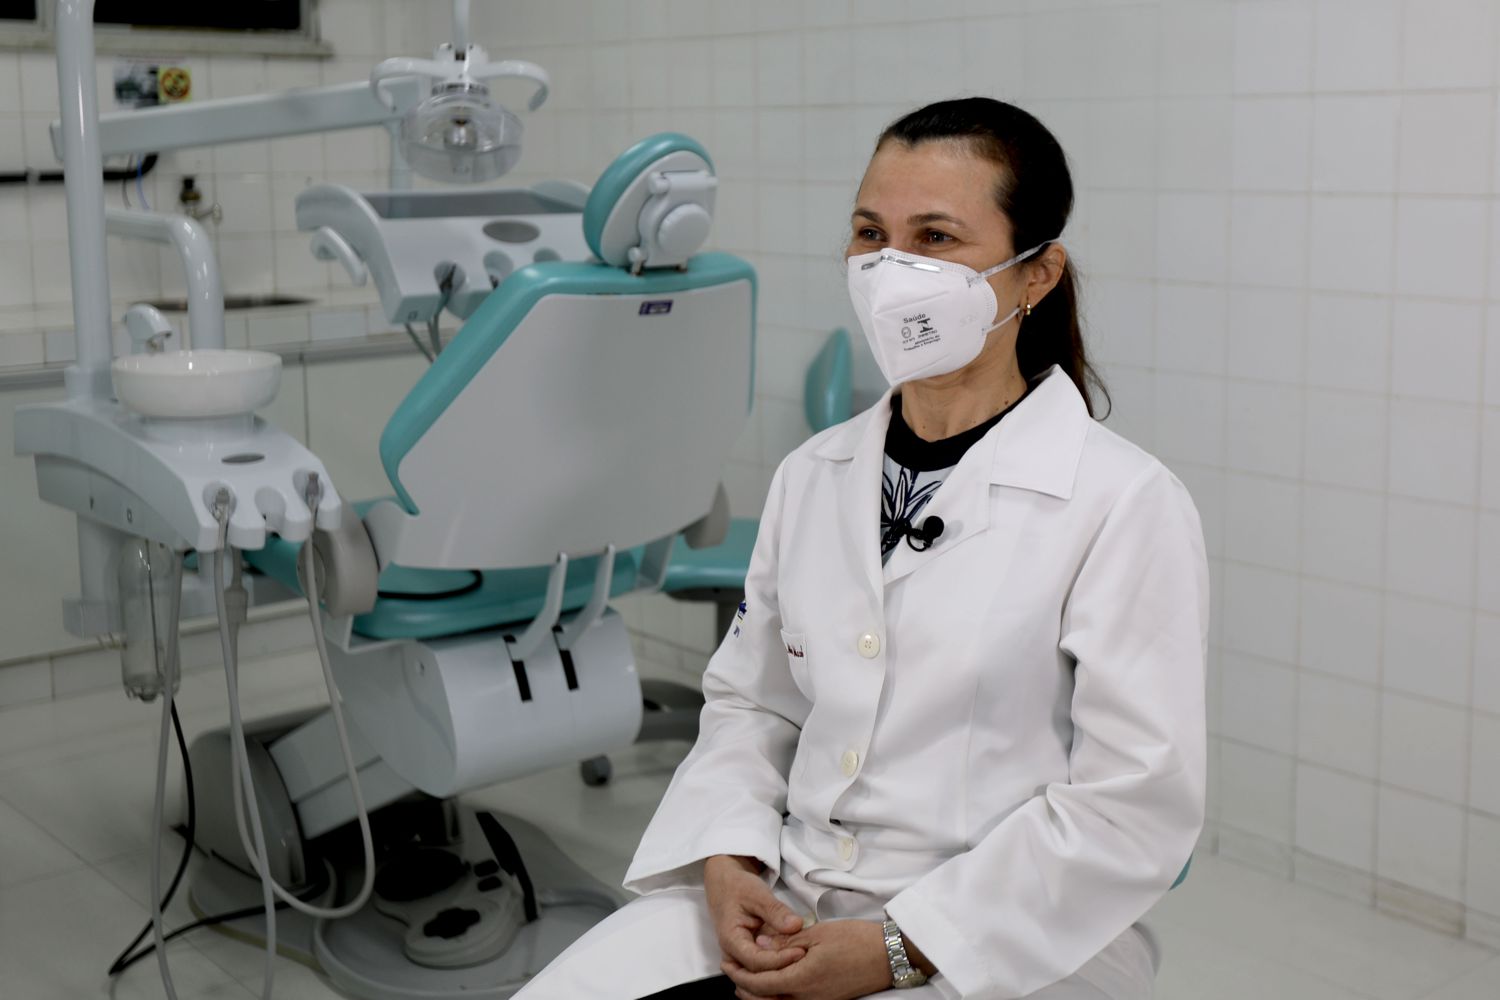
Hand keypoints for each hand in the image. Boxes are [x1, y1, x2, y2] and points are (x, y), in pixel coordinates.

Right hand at [704, 855, 806, 974]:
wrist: (726, 885)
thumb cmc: (738, 888)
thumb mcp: (757, 894)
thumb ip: (775, 910)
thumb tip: (795, 925)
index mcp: (731, 939)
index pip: (756, 961)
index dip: (779, 959)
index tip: (800, 952)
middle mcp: (732, 955)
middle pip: (756, 976)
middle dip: (781, 972)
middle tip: (805, 961)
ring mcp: (739, 959)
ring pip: (758, 978)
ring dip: (779, 975)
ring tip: (801, 965)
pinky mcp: (748, 958)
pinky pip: (762, 970)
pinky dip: (777, 969)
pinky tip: (793, 962)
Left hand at [721, 919, 890, 999]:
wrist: (888, 955)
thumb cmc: (855, 939)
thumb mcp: (816, 933)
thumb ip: (785, 943)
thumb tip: (759, 945)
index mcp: (803, 979)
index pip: (760, 983)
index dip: (739, 974)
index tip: (726, 962)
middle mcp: (808, 997)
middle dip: (744, 987)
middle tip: (731, 970)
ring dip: (759, 993)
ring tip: (746, 978)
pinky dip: (776, 995)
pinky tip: (773, 982)